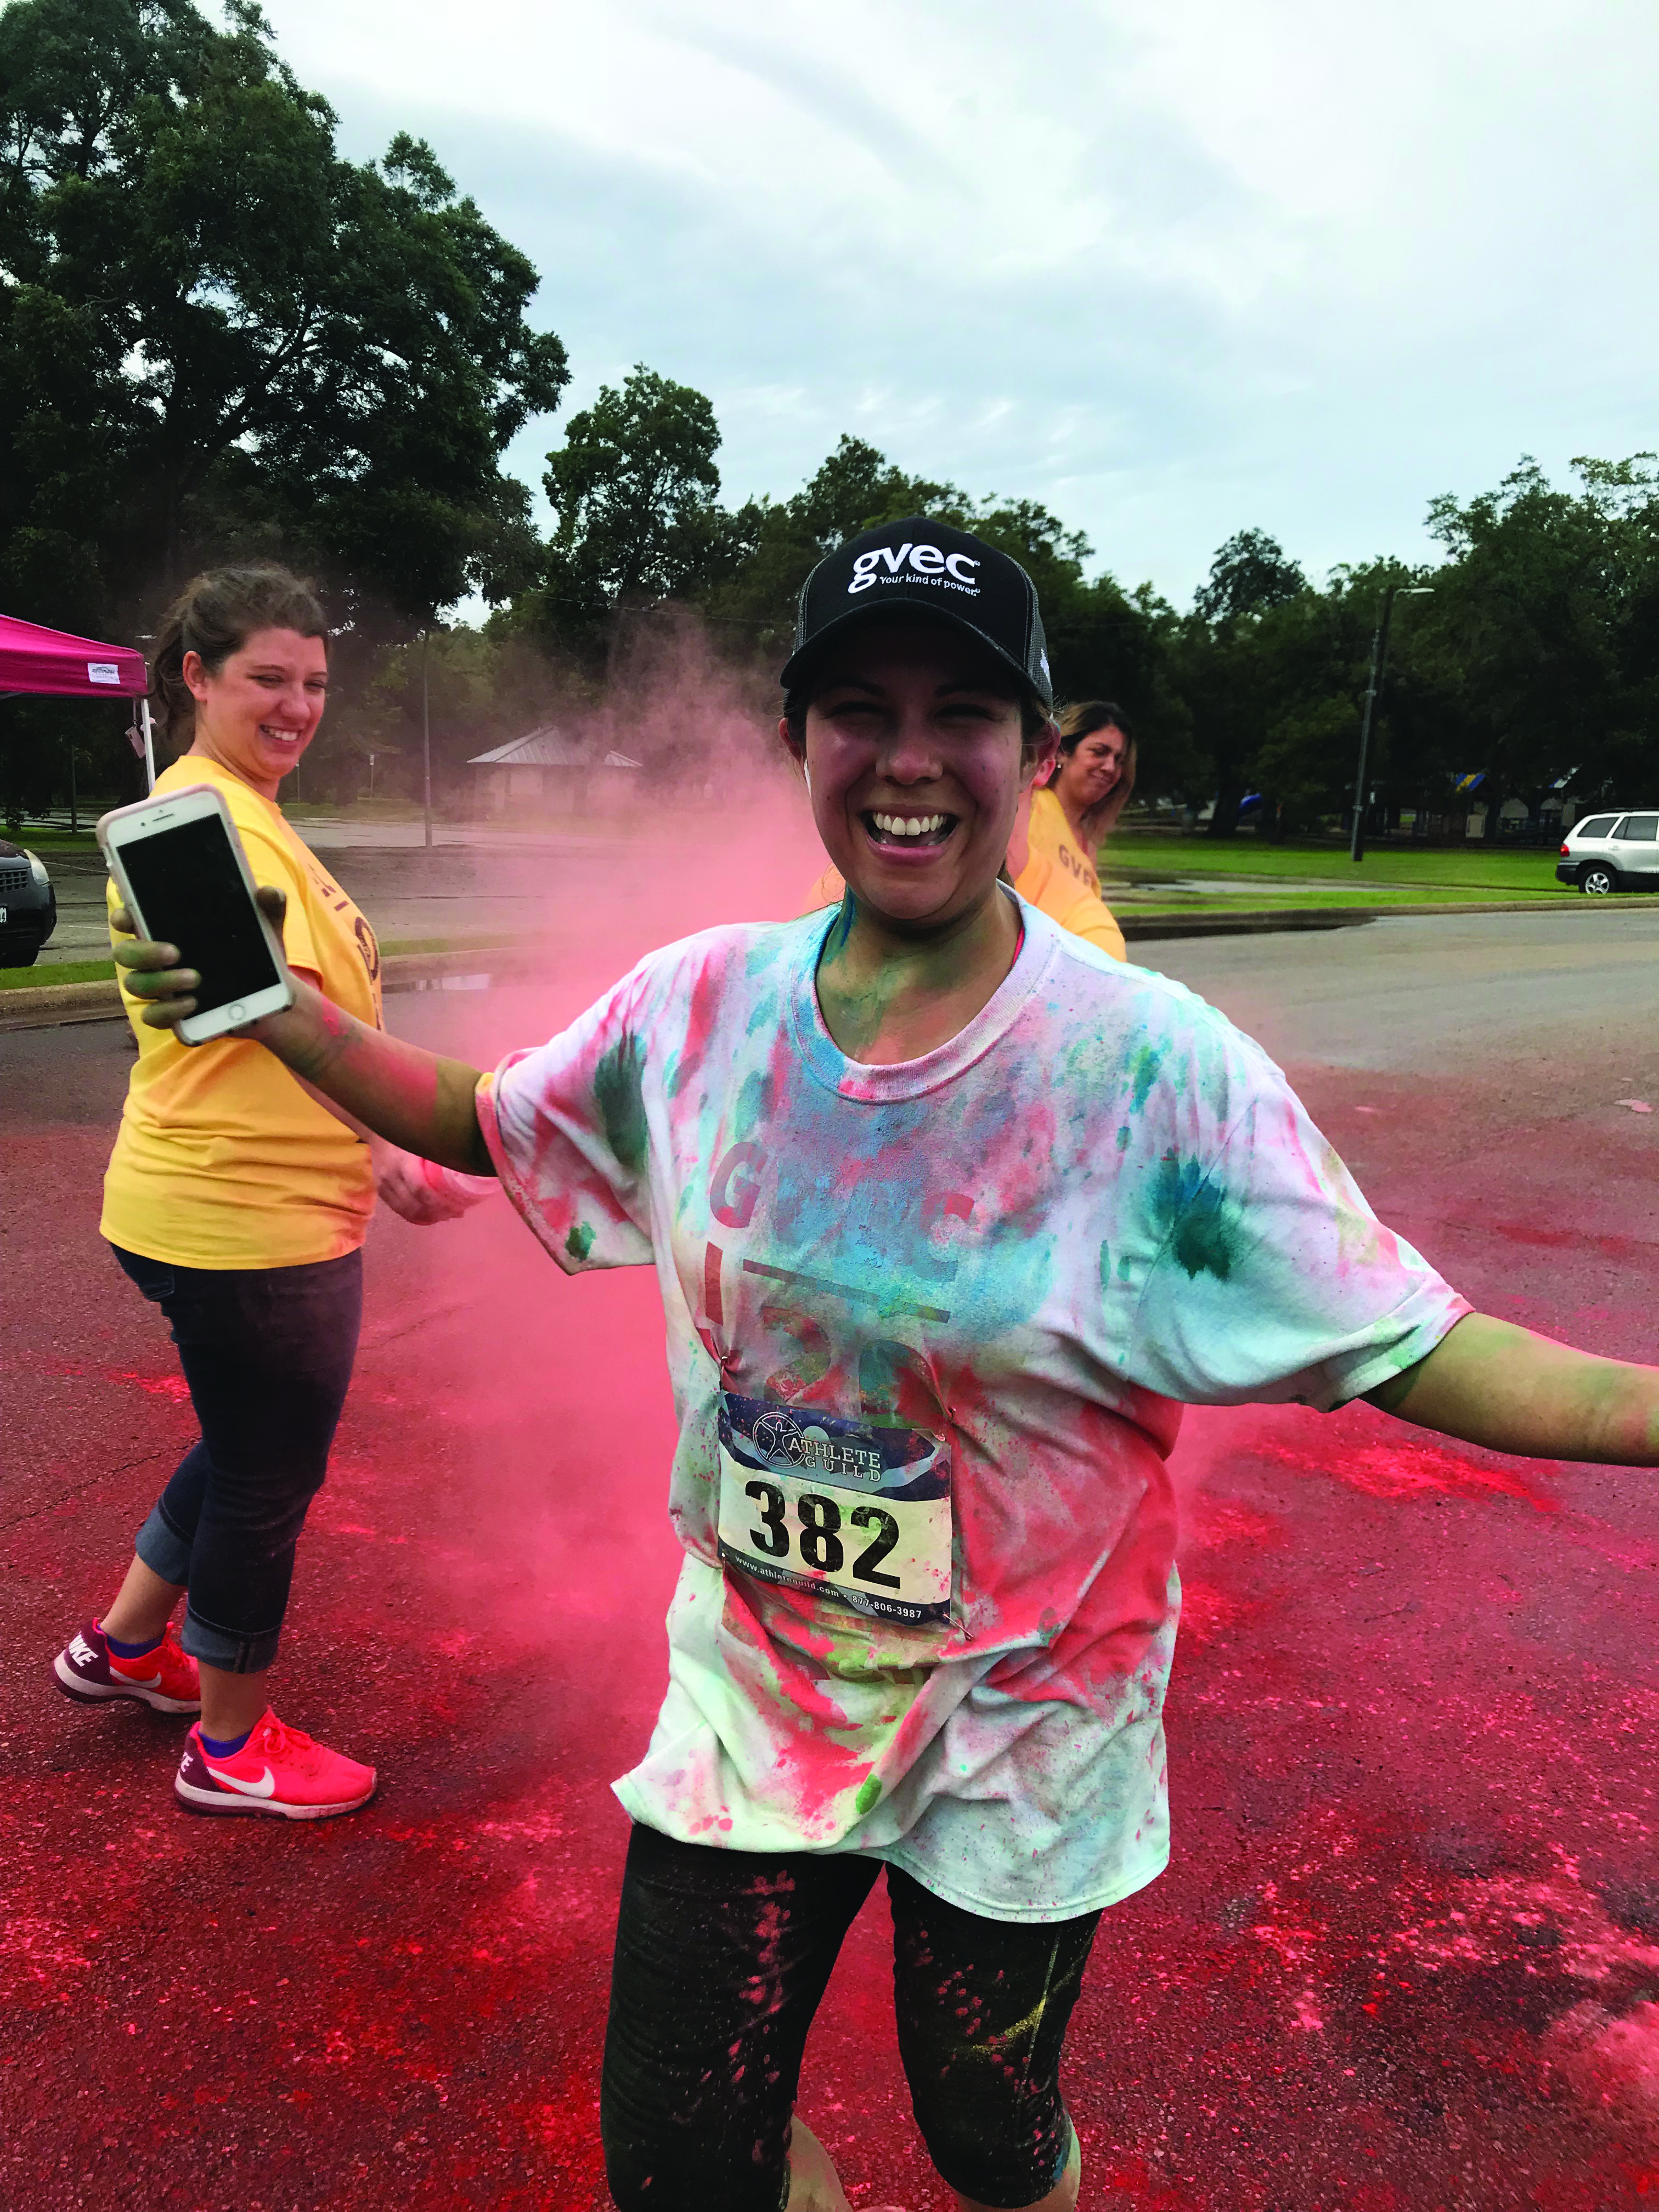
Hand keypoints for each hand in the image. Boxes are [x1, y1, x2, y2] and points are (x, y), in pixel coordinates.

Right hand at [112, 885, 289, 1035]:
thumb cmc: (255, 954)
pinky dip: (168, 1011)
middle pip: (125, 954)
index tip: (129, 916)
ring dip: (161, 982)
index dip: (122, 915)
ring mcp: (161, 988)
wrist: (272, 996)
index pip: (129, 918)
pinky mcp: (172, 1015)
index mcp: (167, 930)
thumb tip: (268, 892)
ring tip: (195, 979)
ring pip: (136, 984)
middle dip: (143, 952)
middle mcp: (156, 958)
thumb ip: (269, 907)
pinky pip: (153, 1016)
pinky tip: (192, 1004)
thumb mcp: (266, 928)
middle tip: (175, 953)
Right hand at [373, 1142, 494, 1225]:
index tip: (458, 1204)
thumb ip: (442, 1149)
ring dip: (428, 1218)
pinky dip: (417, 1217)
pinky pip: (399, 1211)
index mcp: (402, 1162)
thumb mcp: (424, 1137)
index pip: (421, 1190)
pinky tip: (431, 1216)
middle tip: (457, 1212)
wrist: (378, 1131)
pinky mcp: (381, 1191)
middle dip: (437, 1213)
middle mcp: (390, 1176)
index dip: (440, 1202)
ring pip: (407, 1212)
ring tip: (446, 1215)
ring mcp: (383, 1185)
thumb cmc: (408, 1131)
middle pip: (415, 1205)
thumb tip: (469, 1164)